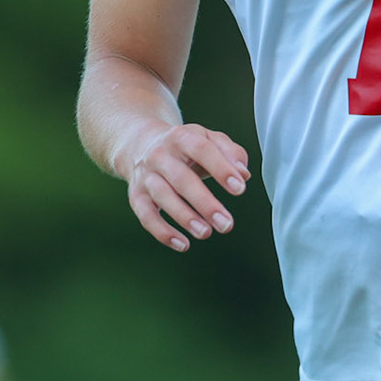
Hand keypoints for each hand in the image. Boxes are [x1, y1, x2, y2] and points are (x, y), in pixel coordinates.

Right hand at [123, 123, 249, 251]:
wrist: (140, 144)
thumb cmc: (184, 147)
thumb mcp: (207, 139)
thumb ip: (230, 152)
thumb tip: (243, 173)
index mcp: (181, 137)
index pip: (202, 150)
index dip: (221, 168)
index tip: (240, 188)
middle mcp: (160, 155)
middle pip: (181, 178)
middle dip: (205, 203)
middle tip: (226, 224)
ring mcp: (146, 175)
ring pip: (163, 196)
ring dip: (184, 217)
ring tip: (206, 233)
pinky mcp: (136, 195)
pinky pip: (145, 216)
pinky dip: (162, 231)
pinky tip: (182, 244)